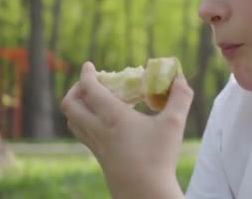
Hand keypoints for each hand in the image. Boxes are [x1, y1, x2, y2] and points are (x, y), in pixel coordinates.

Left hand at [61, 62, 192, 197]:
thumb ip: (180, 98)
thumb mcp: (174, 124)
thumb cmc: (159, 157)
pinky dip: (85, 121)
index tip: (88, 65)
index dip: (86, 74)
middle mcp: (98, 129)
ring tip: (95, 101)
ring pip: (73, 121)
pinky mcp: (99, 157)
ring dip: (78, 106)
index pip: (89, 89)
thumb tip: (181, 79)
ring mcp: (96, 145)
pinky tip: (105, 123)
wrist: (145, 193)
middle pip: (70, 105)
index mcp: (113, 117)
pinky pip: (83, 134)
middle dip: (75, 89)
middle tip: (91, 83)